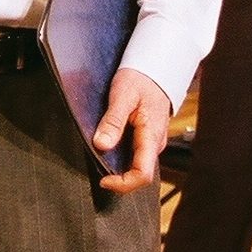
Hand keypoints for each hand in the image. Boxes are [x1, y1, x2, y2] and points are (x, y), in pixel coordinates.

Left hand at [93, 67, 169, 194]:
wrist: (154, 67)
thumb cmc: (141, 79)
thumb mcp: (123, 95)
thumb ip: (113, 121)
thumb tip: (101, 145)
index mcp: (151, 136)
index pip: (142, 174)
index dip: (123, 184)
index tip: (103, 180)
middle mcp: (155, 143)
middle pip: (139, 174)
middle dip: (118, 177)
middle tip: (96, 167)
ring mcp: (152, 141)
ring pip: (137, 165)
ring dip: (119, 167)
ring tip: (100, 156)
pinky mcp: (147, 137)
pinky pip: (136, 154)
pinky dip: (121, 156)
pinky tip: (109, 145)